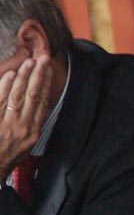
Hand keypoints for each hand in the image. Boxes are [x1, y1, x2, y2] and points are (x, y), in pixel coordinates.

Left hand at [0, 55, 51, 177]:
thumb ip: (32, 124)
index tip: (48, 70)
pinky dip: (5, 87)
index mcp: (34, 131)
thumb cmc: (9, 156)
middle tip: (42, 59)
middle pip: (33, 96)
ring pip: (18, 96)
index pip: (43, 103)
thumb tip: (38, 104)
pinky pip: (1, 101)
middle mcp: (23, 126)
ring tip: (28, 62)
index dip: (46, 85)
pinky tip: (10, 75)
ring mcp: (8, 123)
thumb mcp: (28, 144)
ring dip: (23, 77)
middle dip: (38, 76)